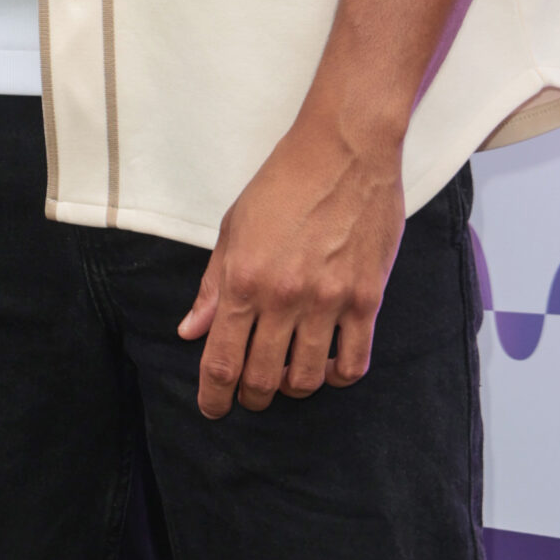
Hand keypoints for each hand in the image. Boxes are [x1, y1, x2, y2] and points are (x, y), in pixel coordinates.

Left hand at [177, 113, 405, 418]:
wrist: (344, 151)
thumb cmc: (283, 183)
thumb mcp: (234, 228)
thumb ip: (214, 285)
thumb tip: (191, 331)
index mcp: (244, 279)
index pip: (222, 359)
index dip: (214, 395)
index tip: (213, 408)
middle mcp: (284, 296)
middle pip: (263, 378)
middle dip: (251, 396)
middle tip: (250, 393)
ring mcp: (328, 301)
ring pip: (308, 378)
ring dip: (293, 387)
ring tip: (288, 374)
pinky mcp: (367, 299)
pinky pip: (353, 362)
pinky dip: (338, 376)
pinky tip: (329, 366)